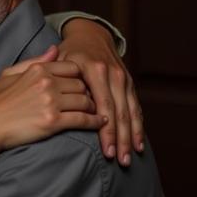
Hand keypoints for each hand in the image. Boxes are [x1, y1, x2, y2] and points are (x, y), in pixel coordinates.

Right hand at [0, 46, 106, 153]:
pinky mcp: (53, 122)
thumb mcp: (9, 74)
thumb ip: (34, 61)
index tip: (82, 85)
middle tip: (92, 101)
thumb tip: (55, 48)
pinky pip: (83, 119)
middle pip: (82, 84)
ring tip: (96, 112)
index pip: (72, 67)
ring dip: (93, 107)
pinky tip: (100, 123)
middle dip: (88, 92)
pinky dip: (95, 122)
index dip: (80, 76)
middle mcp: (46, 82)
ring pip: (85, 100)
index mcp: (37, 69)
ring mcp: (50, 102)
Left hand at [58, 19, 143, 164]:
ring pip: (130, 112)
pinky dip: (137, 126)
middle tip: (119, 161)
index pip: (103, 105)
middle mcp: (113, 74)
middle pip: (120, 113)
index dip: (106, 130)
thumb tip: (60, 100)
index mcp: (95, 69)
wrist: (90, 35)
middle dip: (121, 139)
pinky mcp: (129, 83)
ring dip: (131, 137)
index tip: (105, 150)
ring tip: (128, 157)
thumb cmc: (69, 52)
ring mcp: (124, 78)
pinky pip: (135, 107)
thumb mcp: (59, 60)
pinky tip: (137, 143)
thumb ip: (58, 78)